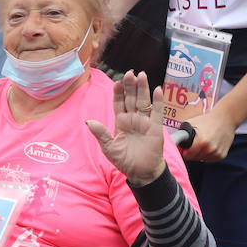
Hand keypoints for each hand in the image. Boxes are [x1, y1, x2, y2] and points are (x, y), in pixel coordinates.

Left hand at [85, 71, 166, 185]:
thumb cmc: (125, 161)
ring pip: (143, 101)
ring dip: (143, 89)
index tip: (117, 82)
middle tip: (130, 73)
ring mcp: (145, 122)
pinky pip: (157, 112)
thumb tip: (88, 122)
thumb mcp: (109, 148)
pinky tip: (157, 90)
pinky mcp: (156, 127)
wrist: (141, 173)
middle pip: (131, 98)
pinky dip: (158, 101)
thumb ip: (101, 134)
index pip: (119, 103)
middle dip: (130, 86)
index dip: (118, 92)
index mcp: (121, 122)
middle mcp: (133, 119)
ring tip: (142, 76)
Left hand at [179, 107, 236, 163]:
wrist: (226, 119)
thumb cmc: (207, 120)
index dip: (184, 152)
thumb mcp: (192, 123)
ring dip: (200, 154)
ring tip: (203, 143)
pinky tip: (210, 145)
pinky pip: (210, 159)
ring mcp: (216, 153)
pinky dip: (208, 154)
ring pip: (202, 159)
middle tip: (194, 143)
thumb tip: (172, 143)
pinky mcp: (221, 155)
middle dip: (192, 152)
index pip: (187, 156)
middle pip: (194, 158)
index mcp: (201, 141)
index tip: (184, 148)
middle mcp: (210, 149)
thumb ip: (182, 134)